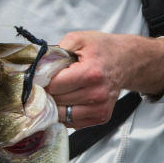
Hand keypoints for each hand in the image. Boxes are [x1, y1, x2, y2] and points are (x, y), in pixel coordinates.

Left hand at [47, 31, 163, 127]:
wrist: (126, 61)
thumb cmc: (101, 49)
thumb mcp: (78, 39)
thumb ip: (56, 52)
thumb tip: (36, 68)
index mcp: (91, 73)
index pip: (54, 86)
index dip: (45, 80)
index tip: (44, 75)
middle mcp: (97, 94)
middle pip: (57, 102)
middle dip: (49, 92)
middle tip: (51, 82)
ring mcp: (100, 108)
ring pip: (62, 116)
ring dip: (56, 105)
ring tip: (60, 91)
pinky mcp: (101, 117)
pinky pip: (73, 123)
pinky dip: (66, 113)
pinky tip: (70, 100)